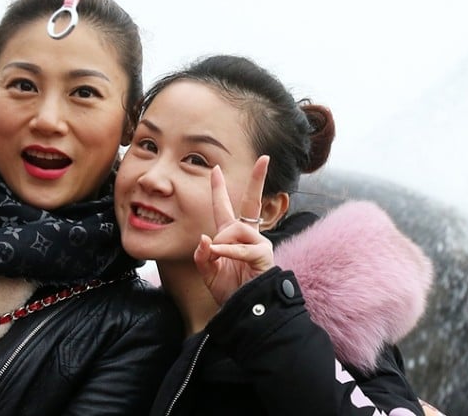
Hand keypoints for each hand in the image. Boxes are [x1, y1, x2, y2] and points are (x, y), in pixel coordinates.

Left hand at [193, 156, 274, 305]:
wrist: (244, 310)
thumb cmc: (229, 291)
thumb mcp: (208, 273)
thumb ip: (203, 256)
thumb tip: (205, 238)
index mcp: (230, 236)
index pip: (224, 207)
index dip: (219, 188)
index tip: (215, 168)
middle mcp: (246, 235)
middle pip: (252, 202)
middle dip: (258, 179)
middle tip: (265, 158)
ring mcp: (257, 243)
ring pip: (237, 228)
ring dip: (223, 241)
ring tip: (218, 257)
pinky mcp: (264, 254)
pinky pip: (243, 246)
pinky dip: (228, 251)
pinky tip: (220, 255)